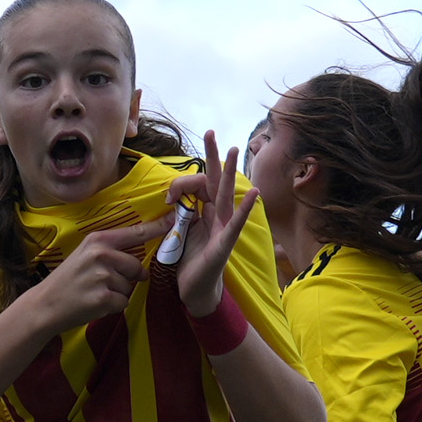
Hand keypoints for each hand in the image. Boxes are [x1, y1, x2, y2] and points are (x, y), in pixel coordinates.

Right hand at [17, 217, 163, 334]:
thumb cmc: (69, 280)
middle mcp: (101, 254)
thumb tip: (140, 254)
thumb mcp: (85, 255)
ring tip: (94, 292)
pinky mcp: (104, 297)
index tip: (174, 218)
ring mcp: (102, 276)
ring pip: (129, 286)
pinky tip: (94, 303)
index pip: (136, 232)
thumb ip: (111, 250)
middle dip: (127, 277)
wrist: (46, 304)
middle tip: (102, 282)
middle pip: (136, 266)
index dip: (157, 227)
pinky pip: (123, 302)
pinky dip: (113, 306)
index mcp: (98, 240)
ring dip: (117, 293)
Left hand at [168, 134, 260, 318]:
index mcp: (204, 211)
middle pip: (214, 180)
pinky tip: (253, 193)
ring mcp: (223, 228)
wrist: (193, 290)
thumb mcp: (179, 232)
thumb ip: (179, 213)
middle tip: (210, 131)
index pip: (196, 186)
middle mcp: (217, 216)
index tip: (168, 196)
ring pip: (225, 195)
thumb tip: (172, 198)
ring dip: (229, 171)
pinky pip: (236, 224)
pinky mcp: (225, 245)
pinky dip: (245, 209)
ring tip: (232, 149)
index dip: (180, 185)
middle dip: (212, 156)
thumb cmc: (189, 260)